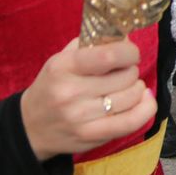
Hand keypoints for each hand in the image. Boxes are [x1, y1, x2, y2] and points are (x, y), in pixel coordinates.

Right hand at [19, 38, 156, 161]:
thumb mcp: (63, 58)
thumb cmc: (53, 85)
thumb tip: (126, 37)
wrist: (29, 126)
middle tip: (123, 72)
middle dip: (131, 70)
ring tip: (127, 87)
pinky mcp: (90, 136)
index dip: (130, 52)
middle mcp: (70, 93)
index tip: (130, 53)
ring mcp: (80, 117)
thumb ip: (93, 44)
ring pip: (131, 97)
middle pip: (125, 76)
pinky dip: (146, 109)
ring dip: (137, 88)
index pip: (110, 55)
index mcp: (63, 67)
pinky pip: (131, 122)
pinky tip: (143, 100)